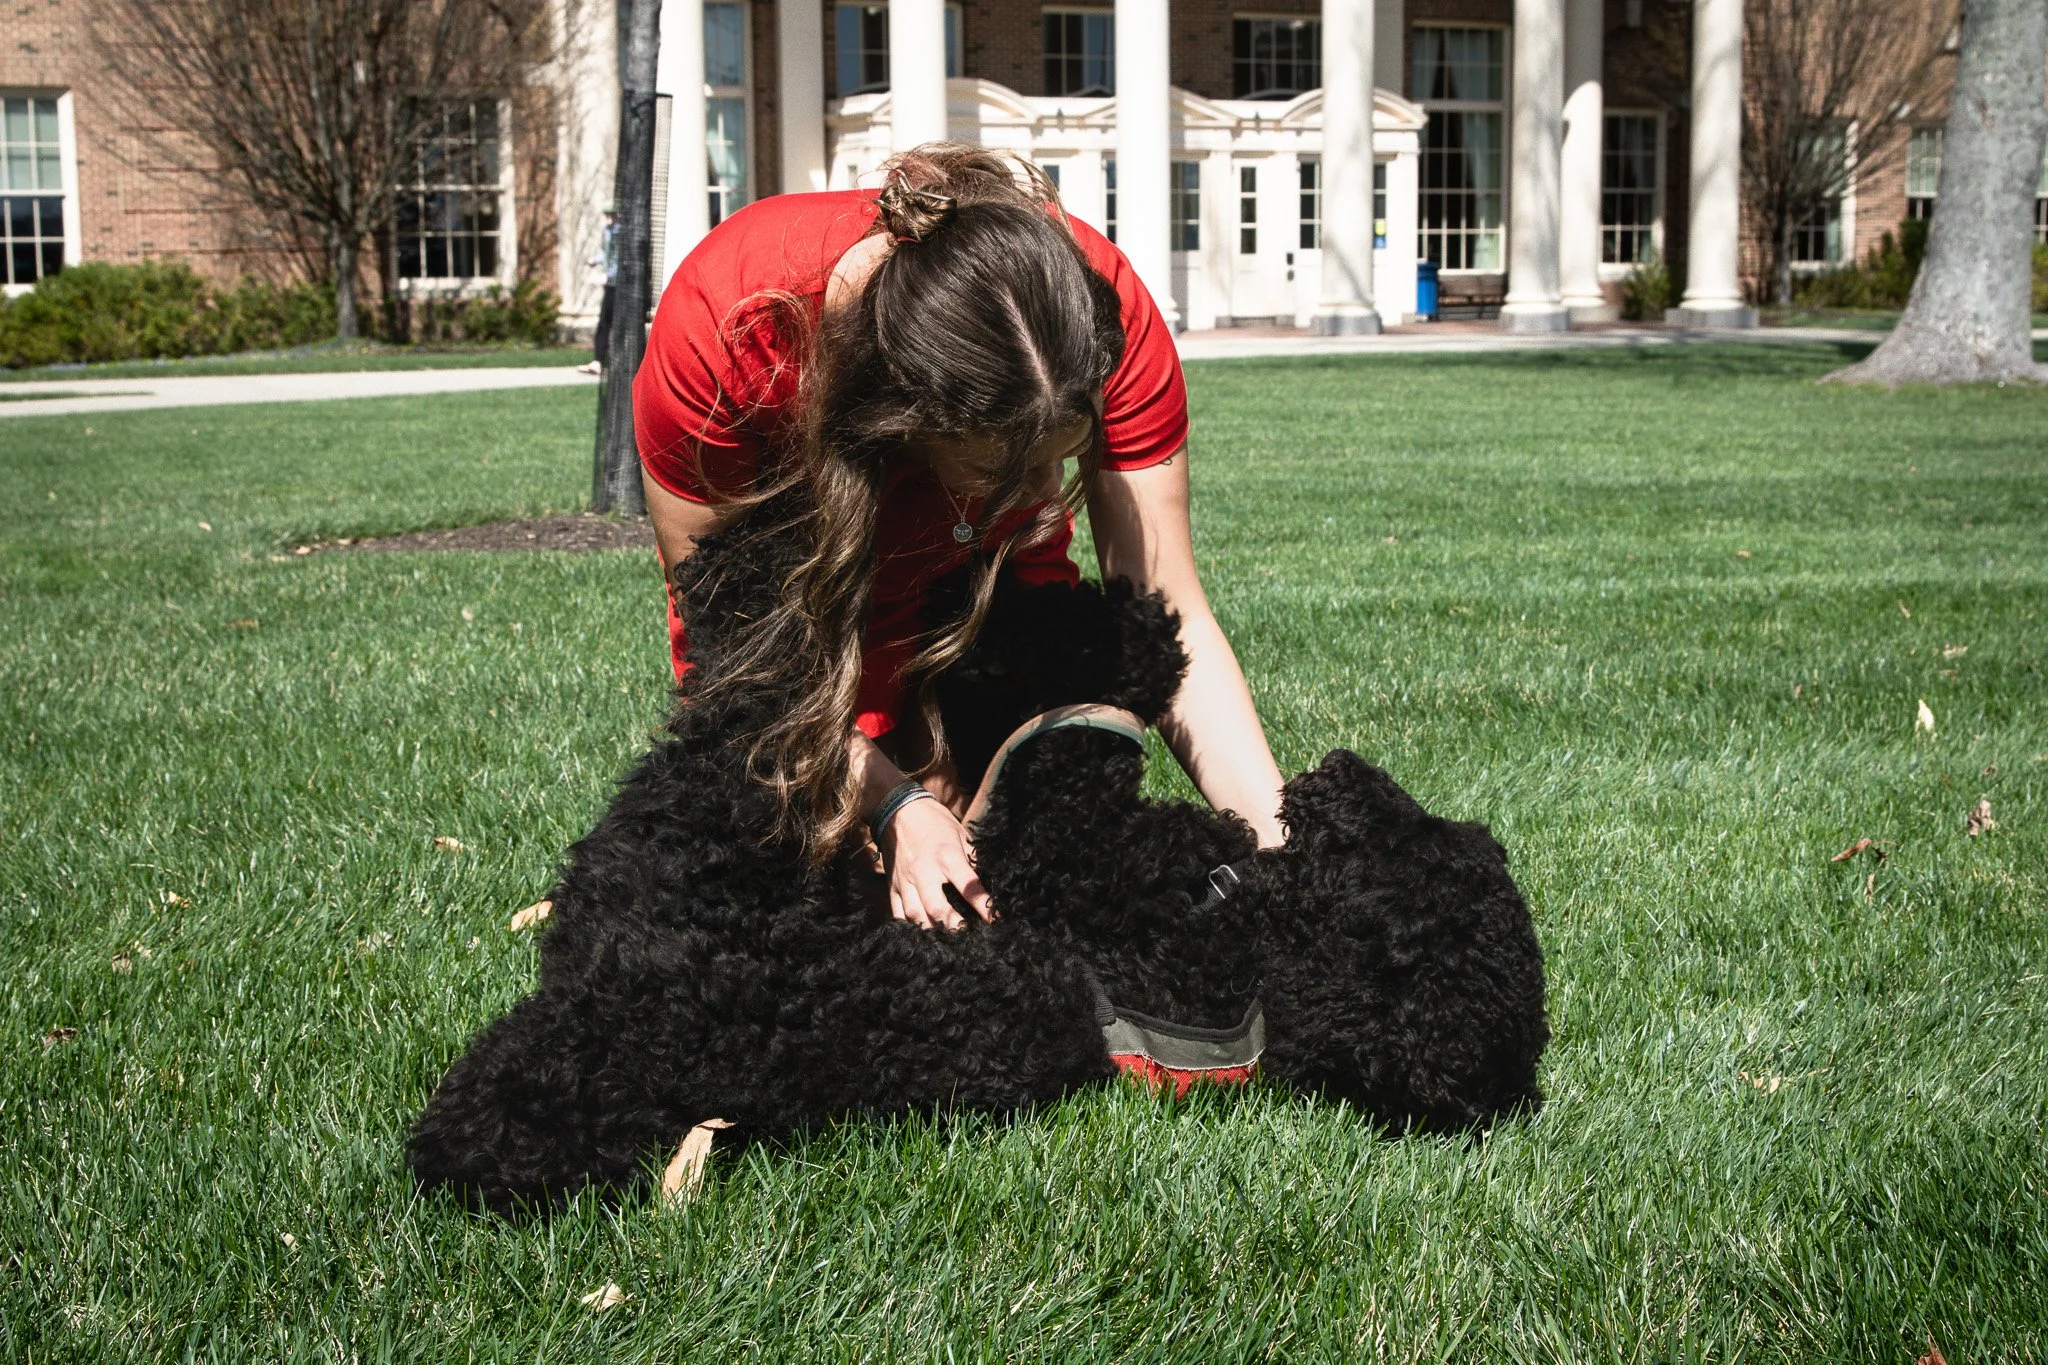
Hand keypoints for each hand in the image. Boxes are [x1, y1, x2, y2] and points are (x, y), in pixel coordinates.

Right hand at [877, 795, 993, 931]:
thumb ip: (972, 859)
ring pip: (916, 914)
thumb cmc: (935, 822)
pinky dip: (909, 926)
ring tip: (945, 939)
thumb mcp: (960, 834)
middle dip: (954, 925)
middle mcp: (925, 871)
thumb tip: (986, 881)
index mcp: (947, 857)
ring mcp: (905, 880)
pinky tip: (921, 932)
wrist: (899, 810)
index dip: (983, 905)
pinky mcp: (891, 885)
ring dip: (931, 930)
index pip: (968, 886)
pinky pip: (897, 912)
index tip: (995, 920)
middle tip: (967, 936)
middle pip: (937, 907)